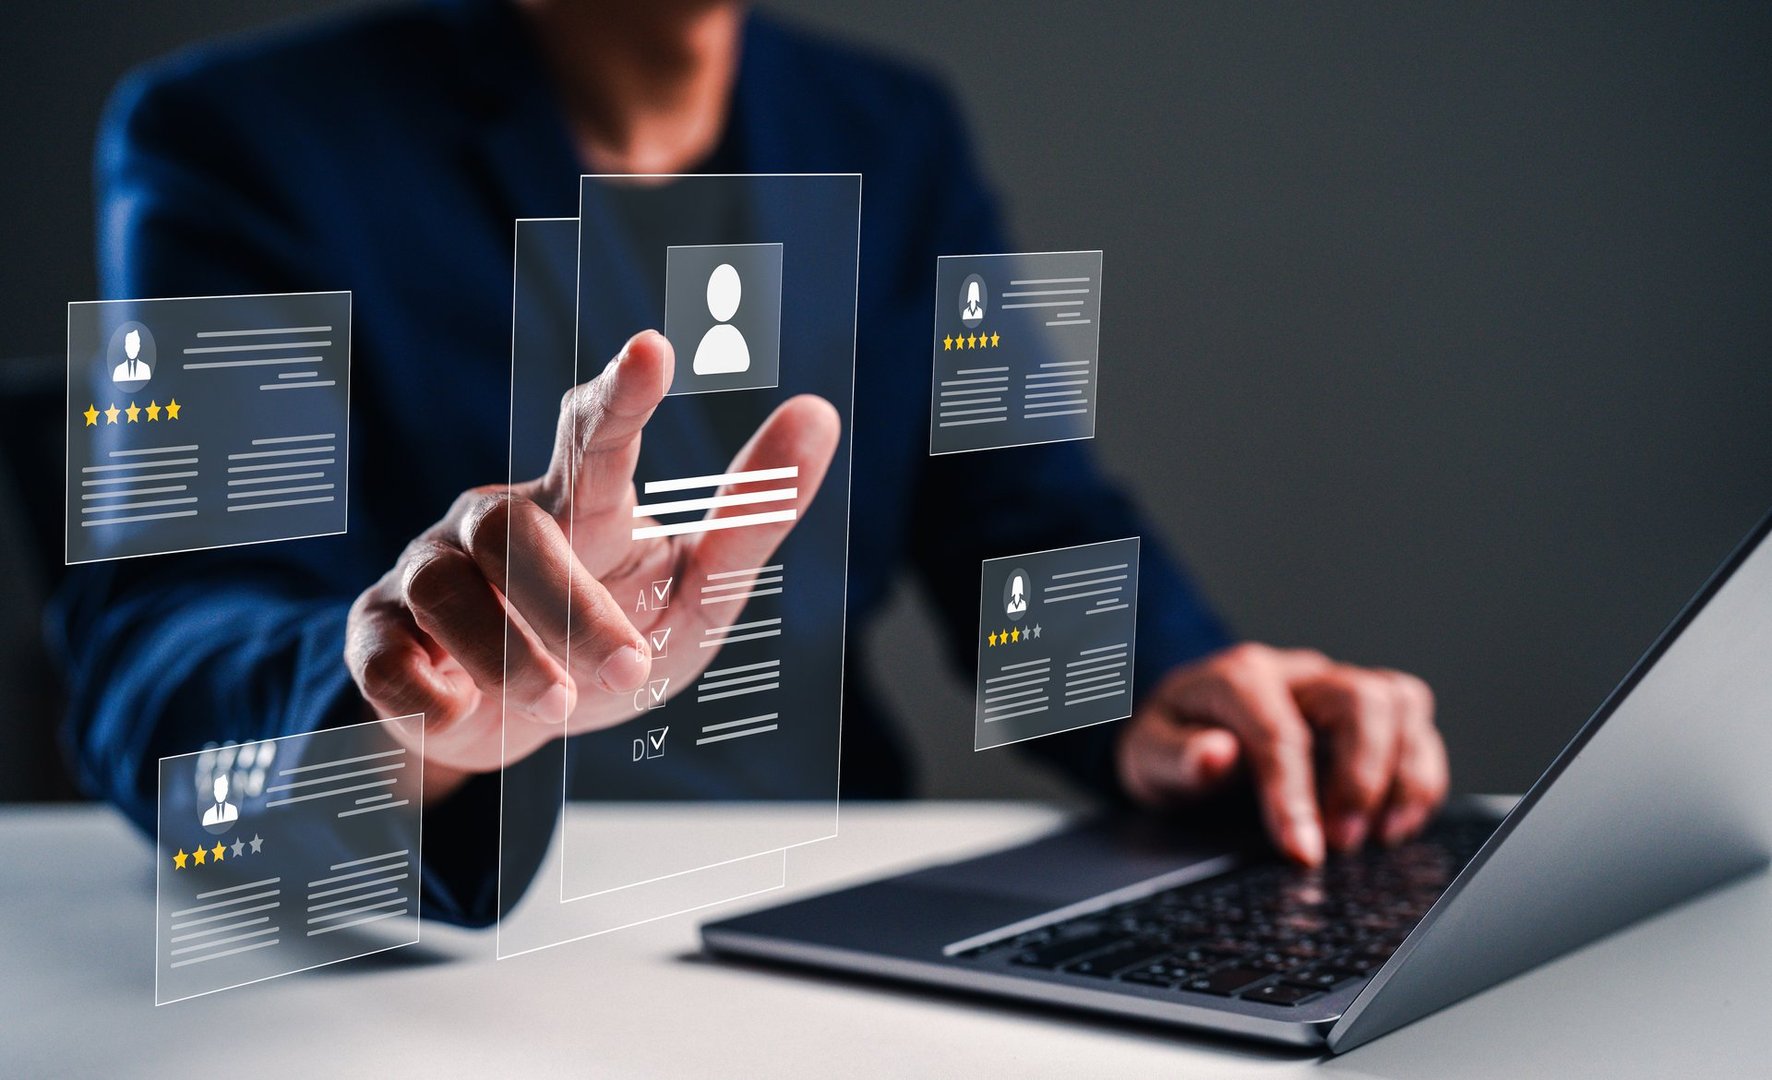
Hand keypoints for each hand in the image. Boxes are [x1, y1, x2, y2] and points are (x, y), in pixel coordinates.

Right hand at [344, 330, 840, 799]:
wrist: (518, 725)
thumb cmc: (618, 636)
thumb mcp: (701, 592)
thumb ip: (753, 516)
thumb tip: (820, 412)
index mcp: (583, 502)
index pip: (597, 434)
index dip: (621, 395)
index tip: (655, 349)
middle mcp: (498, 519)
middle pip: (518, 529)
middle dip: (571, 604)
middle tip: (628, 667)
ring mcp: (432, 573)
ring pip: (449, 588)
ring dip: (509, 653)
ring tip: (562, 706)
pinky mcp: (381, 637)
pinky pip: (383, 649)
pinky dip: (415, 682)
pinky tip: (457, 709)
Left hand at [1115, 644, 1448, 864]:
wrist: (1185, 728)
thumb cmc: (1171, 742)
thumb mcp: (1149, 756)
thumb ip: (1176, 757)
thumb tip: (1213, 756)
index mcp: (1239, 678)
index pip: (1281, 732)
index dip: (1296, 796)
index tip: (1303, 852)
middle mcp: (1297, 675)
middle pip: (1361, 699)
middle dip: (1361, 778)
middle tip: (1341, 842)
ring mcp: (1336, 689)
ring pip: (1400, 701)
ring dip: (1403, 773)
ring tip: (1379, 834)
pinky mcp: (1366, 714)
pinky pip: (1416, 724)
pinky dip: (1421, 773)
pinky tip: (1396, 820)